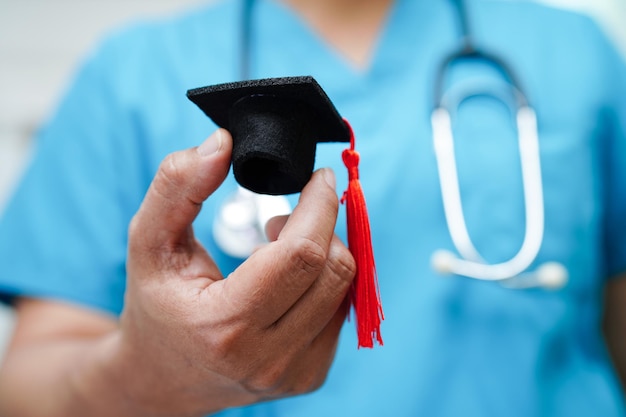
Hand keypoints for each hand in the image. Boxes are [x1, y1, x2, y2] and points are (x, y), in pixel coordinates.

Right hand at [112, 129, 355, 415]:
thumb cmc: (156, 303)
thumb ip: (177, 186)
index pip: (300, 255)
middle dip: (324, 225)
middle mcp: (266, 359)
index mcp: (223, 326)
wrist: (162, 378)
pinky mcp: (310, 377)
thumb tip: (223, 142)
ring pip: (345, 290)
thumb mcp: (148, 241)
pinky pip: (341, 311)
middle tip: (290, 213)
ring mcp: (293, 374)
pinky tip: (290, 280)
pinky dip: (324, 282)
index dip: (318, 206)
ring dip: (325, 253)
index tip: (319, 178)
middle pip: (334, 270)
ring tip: (281, 247)